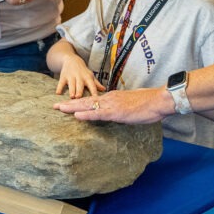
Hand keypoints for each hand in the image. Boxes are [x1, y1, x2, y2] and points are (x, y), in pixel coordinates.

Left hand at [55, 87, 173, 124]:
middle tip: (54, 106)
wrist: (158, 101)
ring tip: (58, 108)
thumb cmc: (148, 104)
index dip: (78, 102)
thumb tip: (115, 113)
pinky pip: (98, 113)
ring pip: (88, 105)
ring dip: (72, 107)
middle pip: (85, 101)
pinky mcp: (116, 112)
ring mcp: (112, 104)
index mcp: (112, 98)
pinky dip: (86, 114)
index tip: (67, 104)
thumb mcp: (130, 105)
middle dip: (69, 103)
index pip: (92, 100)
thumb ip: (120, 108)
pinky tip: (76, 115)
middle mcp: (109, 99)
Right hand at [56, 54, 104, 98]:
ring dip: (71, 90)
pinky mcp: (63, 76)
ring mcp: (71, 76)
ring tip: (72, 96)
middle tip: (79, 97)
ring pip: (71, 84)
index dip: (94, 91)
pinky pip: (61, 83)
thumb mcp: (90, 75)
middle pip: (80, 85)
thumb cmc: (83, 71)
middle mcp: (80, 77)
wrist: (72, 60)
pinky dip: (59, 87)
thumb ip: (96, 84)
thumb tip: (104, 90)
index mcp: (88, 77)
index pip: (92, 85)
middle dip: (80, 91)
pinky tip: (58, 93)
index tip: (96, 98)